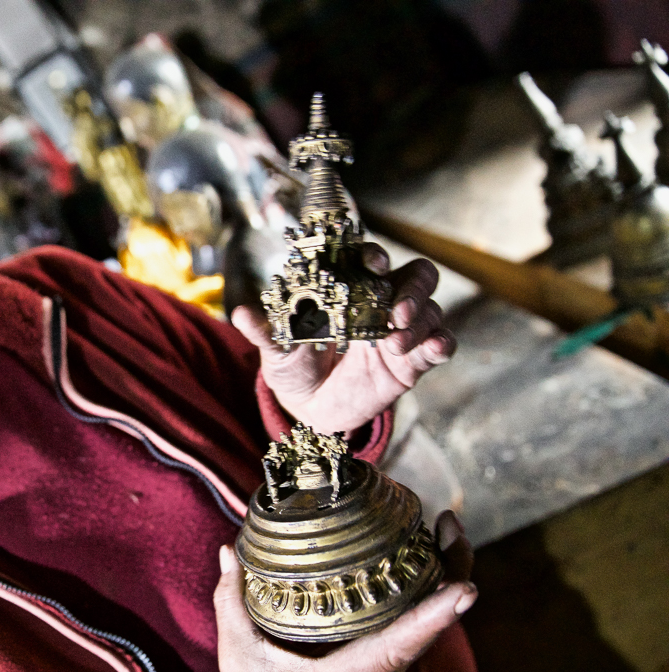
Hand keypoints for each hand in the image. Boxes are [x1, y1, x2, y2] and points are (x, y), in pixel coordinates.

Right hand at [215, 512, 474, 671]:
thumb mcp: (239, 658)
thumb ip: (232, 603)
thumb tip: (230, 552)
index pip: (400, 646)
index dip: (434, 617)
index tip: (466, 589)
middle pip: (431, 625)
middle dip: (451, 572)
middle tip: (449, 522)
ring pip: (430, 624)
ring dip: (444, 577)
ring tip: (442, 528)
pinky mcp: (384, 671)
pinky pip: (416, 626)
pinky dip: (426, 591)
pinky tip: (418, 557)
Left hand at [230, 244, 454, 435]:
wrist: (309, 407)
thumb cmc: (294, 365)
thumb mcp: (276, 350)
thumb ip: (265, 332)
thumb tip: (238, 314)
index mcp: (350, 290)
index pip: (372, 260)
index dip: (375, 255)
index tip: (371, 263)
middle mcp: (381, 303)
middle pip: (415, 277)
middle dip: (411, 288)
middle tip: (395, 311)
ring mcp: (400, 331)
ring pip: (429, 309)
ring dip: (420, 320)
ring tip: (395, 342)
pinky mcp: (412, 361)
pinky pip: (440, 345)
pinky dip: (442, 343)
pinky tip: (434, 348)